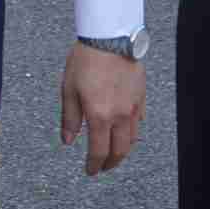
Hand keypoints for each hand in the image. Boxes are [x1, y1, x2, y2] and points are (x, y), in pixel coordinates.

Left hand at [59, 42, 144, 175]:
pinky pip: (139, 121)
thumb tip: (68, 140)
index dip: (94, 165)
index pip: (99, 151)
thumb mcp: (69, 90)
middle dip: (111, 163)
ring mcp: (133, 106)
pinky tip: (125, 129)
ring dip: (123, 149)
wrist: (110, 37)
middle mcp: (120, 115)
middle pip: (120, 150)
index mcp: (99, 116)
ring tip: (114, 151)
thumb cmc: (86, 60)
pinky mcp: (141, 96)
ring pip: (133, 138)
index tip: (90, 170)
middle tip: (103, 167)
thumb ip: (70, 118)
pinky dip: (132, 130)